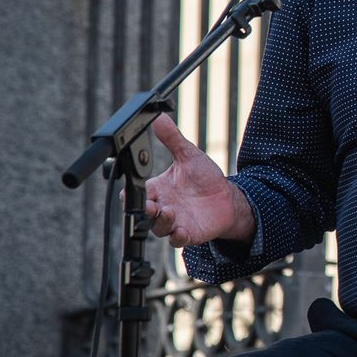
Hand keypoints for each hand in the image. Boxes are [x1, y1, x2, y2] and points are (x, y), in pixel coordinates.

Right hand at [141, 115, 255, 248]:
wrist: (226, 198)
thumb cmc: (204, 178)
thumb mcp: (188, 155)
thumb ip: (172, 139)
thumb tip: (159, 116)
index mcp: (157, 189)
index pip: (134, 193)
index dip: (129, 194)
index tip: (131, 191)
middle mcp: (161, 207)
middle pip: (142, 213)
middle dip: (143, 210)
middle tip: (149, 204)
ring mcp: (173, 222)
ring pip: (157, 227)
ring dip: (160, 221)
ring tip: (168, 211)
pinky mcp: (187, 233)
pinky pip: (177, 240)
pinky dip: (176, 236)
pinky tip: (181, 230)